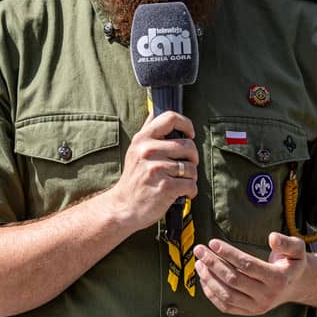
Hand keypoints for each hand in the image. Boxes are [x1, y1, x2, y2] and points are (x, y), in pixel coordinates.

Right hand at [105, 111, 197, 231]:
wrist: (123, 207)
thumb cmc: (133, 179)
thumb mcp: (135, 150)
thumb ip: (148, 130)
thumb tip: (155, 110)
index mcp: (142, 139)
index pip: (170, 118)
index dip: (186, 124)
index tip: (190, 135)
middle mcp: (148, 151)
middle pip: (189, 145)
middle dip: (193, 158)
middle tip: (185, 166)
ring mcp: (156, 169)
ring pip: (191, 167)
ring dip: (191, 177)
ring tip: (180, 181)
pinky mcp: (165, 186)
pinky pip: (191, 184)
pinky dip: (190, 191)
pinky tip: (182, 193)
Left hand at [193, 232, 308, 315]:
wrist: (296, 286)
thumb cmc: (293, 263)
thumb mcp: (297, 249)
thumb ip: (287, 242)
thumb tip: (272, 237)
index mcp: (278, 279)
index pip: (247, 266)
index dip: (229, 254)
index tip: (213, 243)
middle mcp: (267, 296)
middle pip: (233, 280)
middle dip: (213, 264)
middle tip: (200, 250)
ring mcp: (257, 307)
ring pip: (226, 295)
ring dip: (209, 278)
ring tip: (199, 263)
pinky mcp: (249, 312)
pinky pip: (225, 306)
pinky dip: (211, 293)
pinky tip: (204, 278)